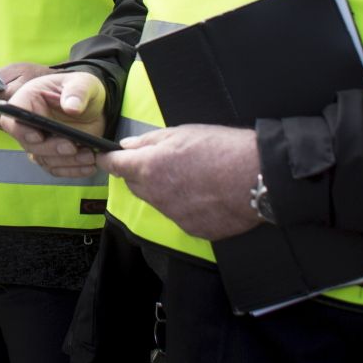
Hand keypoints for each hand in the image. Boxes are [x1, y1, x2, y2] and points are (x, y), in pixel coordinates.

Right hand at [0, 72, 107, 176]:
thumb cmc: (84, 90)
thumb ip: (78, 91)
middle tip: (72, 146)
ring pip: (43, 159)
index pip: (13, 118)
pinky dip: (72, 170)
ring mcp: (39, 141)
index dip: (21, 130)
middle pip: (28, 143)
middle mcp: (29, 123)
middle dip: (50, 148)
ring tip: (89, 155)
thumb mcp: (84, 83)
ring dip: (65, 161)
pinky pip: (56, 168)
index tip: (38, 136)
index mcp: (29, 99)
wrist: (95, 108)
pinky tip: (89, 166)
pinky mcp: (51, 155)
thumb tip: (72, 107)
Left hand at [100, 124, 261, 240]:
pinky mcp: (192, 229)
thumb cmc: (222, 149)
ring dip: (163, 189)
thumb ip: (149, 141)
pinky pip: (179, 216)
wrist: (256, 177)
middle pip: (135, 185)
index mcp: (149, 168)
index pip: (114, 166)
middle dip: (140, 173)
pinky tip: (203, 194)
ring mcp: (174, 215)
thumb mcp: (181, 133)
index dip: (108, 159)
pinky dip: (184, 205)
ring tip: (190, 176)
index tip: (106, 157)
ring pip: (157, 201)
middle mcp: (156, 195)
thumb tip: (127, 146)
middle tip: (160, 161)